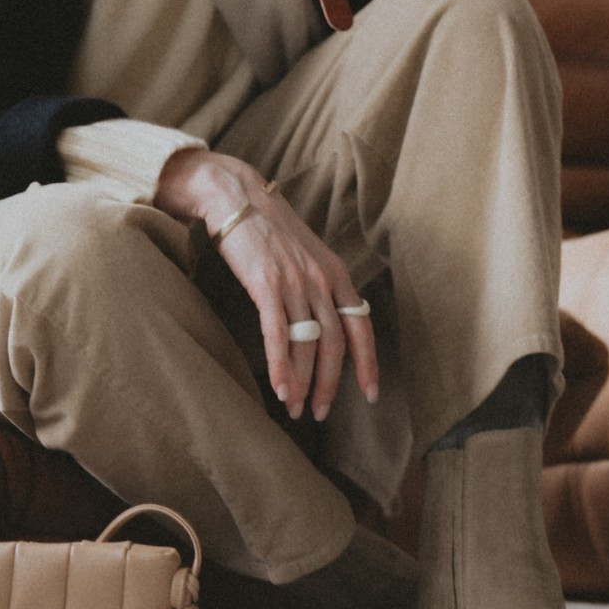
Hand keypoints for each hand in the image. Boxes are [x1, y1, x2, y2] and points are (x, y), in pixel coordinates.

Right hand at [154, 149, 379, 423]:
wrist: (236, 196)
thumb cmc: (268, 227)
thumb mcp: (306, 254)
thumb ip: (319, 285)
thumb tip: (324, 323)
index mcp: (335, 273)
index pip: (361, 327)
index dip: (368, 363)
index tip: (371, 394)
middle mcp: (321, 280)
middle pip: (334, 344)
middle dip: (330, 384)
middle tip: (320, 412)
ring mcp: (295, 282)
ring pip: (306, 345)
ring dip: (303, 383)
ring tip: (296, 408)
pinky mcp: (266, 285)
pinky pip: (278, 335)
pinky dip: (281, 366)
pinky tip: (280, 388)